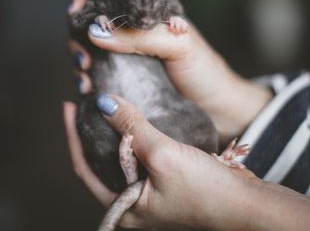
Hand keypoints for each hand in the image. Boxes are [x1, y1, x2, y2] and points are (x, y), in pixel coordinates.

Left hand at [63, 97, 254, 229]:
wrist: (243, 202)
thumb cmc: (204, 190)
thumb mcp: (162, 154)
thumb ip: (132, 128)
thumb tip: (104, 103)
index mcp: (122, 208)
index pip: (83, 167)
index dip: (72, 135)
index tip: (68, 106)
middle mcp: (130, 201)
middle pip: (98, 161)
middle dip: (89, 131)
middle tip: (83, 103)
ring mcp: (146, 190)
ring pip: (119, 155)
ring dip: (111, 130)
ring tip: (103, 105)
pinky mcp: (160, 178)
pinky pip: (137, 153)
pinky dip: (131, 134)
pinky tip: (130, 116)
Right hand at [67, 0, 271, 140]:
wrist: (217, 108)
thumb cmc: (205, 71)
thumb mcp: (179, 45)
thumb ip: (141, 36)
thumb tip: (96, 30)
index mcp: (149, 12)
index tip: (76, 9)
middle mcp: (135, 30)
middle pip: (93, 18)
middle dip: (78, 32)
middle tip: (83, 55)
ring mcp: (128, 54)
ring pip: (91, 45)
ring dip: (79, 56)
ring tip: (85, 74)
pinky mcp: (126, 77)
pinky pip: (98, 70)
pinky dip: (87, 75)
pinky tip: (87, 85)